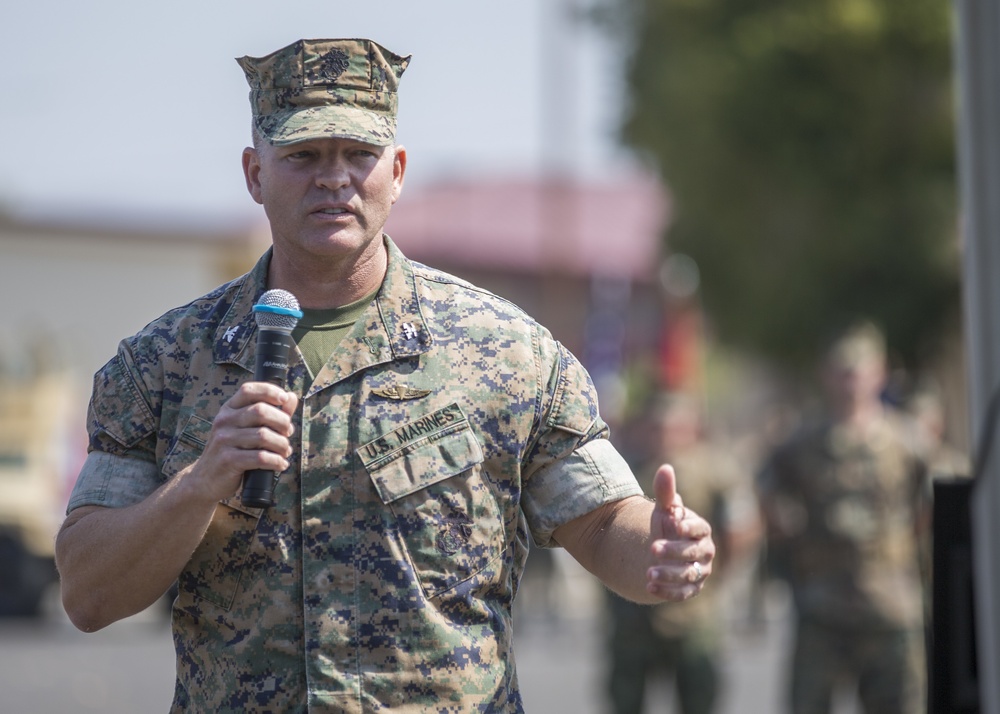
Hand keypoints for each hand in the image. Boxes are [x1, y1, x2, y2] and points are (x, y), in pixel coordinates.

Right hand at [183, 383, 298, 503]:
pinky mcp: (228, 460)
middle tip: (288, 433)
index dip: (269, 391)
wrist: (205, 480)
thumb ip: (271, 413)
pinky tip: (280, 464)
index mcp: (229, 409)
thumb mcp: (247, 428)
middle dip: (282, 422)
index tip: (284, 398)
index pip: (248, 390)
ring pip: (263, 435)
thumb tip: (292, 397)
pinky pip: (260, 457)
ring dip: (282, 445)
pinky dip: (276, 461)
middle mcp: (224, 421)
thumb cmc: (233, 451)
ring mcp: (224, 440)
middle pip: (260, 411)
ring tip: (285, 451)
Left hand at [645, 464, 714, 600]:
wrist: (662, 553)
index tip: (673, 524)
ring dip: (669, 574)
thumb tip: (665, 468)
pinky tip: (649, 587)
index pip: (699, 529)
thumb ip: (666, 493)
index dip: (688, 527)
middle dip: (674, 551)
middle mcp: (704, 552)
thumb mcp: (664, 510)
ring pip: (688, 575)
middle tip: (652, 548)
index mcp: (701, 530)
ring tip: (648, 573)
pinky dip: (667, 591)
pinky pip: (682, 592)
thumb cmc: (666, 527)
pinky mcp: (691, 588)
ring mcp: (699, 571)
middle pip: (693, 552)